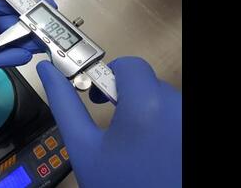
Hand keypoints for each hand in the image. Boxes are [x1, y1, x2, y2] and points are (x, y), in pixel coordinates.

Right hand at [37, 57, 180, 187]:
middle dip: (126, 98)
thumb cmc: (120, 186)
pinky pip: (175, 116)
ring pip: (163, 100)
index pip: (129, 65)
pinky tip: (152, 149)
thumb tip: (48, 73)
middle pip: (146, 83)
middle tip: (113, 125)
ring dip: (146, 112)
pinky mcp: (193, 133)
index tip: (98, 94)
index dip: (109, 76)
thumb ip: (63, 103)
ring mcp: (190, 122)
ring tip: (133, 144)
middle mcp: (177, 108)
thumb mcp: (83, 147)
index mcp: (145, 105)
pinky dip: (163, 124)